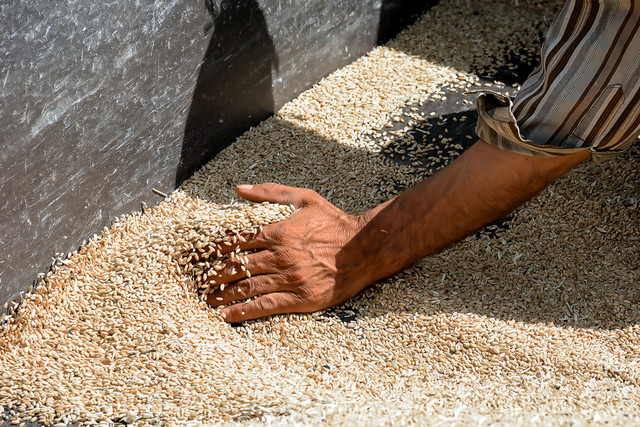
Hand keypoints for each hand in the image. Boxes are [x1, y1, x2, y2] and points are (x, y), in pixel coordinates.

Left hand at [207, 183, 375, 321]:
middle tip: (200, 280)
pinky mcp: (300, 298)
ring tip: (207, 299)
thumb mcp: (304, 198)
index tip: (201, 254)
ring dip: (223, 294)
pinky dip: (244, 311)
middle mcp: (280, 257)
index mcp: (278, 232)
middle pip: (237, 267)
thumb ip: (270, 192)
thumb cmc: (334, 221)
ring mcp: (289, 279)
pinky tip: (227, 314)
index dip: (215, 248)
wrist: (363, 248)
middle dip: (214, 274)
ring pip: (247, 288)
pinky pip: (265, 306)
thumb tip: (239, 189)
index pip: (237, 241)